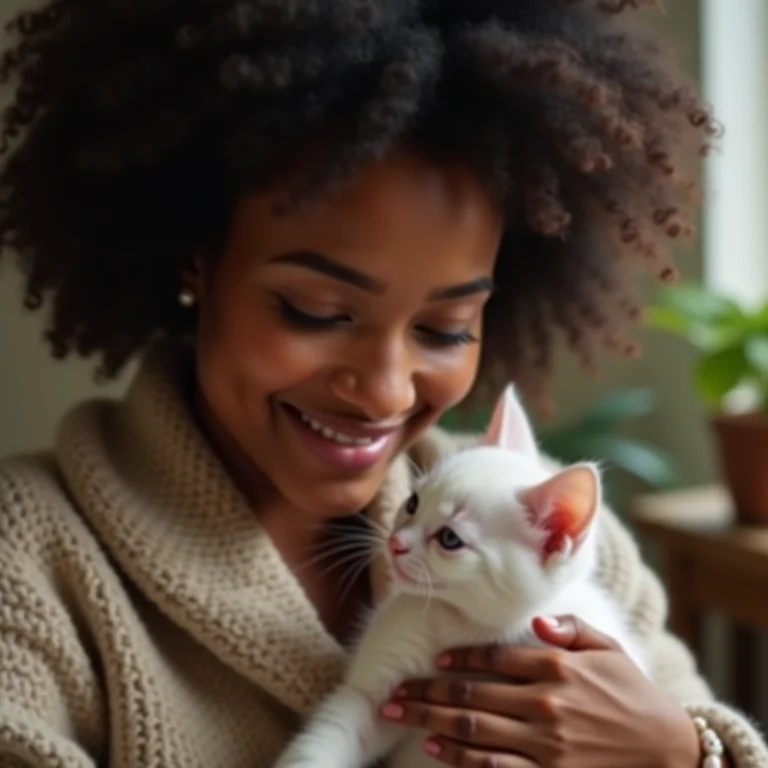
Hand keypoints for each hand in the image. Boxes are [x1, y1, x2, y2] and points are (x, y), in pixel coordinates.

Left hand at [379, 615, 701, 766]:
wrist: (669, 750)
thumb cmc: (634, 693)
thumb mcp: (608, 649)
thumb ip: (570, 629)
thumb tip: (536, 620)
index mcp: (557, 667)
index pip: (494, 657)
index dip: (460, 657)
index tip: (436, 660)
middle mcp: (545, 703)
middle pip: (471, 694)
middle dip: (427, 692)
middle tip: (394, 692)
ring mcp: (544, 743)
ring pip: (473, 730)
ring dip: (430, 722)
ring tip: (400, 715)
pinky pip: (494, 766)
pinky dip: (460, 759)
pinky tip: (434, 750)